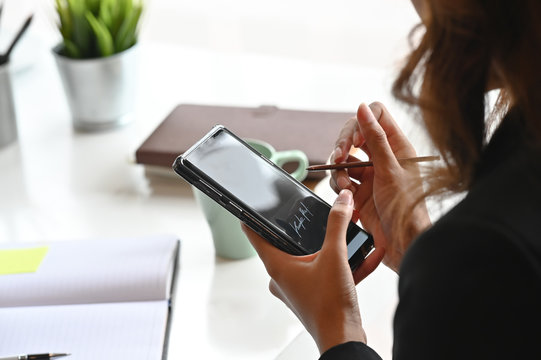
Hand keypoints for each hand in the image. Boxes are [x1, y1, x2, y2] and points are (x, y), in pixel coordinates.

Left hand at [242, 189, 366, 353]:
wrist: (344, 340)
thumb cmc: (330, 306)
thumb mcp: (335, 256)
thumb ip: (338, 224)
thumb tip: (342, 200)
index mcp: (277, 266)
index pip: (255, 234)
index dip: (253, 216)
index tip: (253, 203)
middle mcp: (283, 277)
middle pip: (288, 244)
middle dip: (306, 229)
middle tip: (315, 213)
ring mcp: (298, 287)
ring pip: (313, 258)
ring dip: (333, 247)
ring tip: (349, 233)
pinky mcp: (315, 295)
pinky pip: (328, 272)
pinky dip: (345, 264)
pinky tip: (368, 255)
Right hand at [330, 102, 430, 273]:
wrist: (402, 243)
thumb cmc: (406, 207)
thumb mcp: (389, 169)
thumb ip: (374, 138)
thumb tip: (362, 107)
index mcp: (398, 145)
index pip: (377, 115)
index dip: (361, 122)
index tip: (355, 140)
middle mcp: (383, 156)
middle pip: (353, 135)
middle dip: (342, 147)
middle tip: (338, 159)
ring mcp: (370, 173)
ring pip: (343, 160)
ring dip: (339, 172)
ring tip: (346, 188)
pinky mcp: (360, 190)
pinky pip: (341, 180)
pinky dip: (339, 187)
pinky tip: (347, 198)